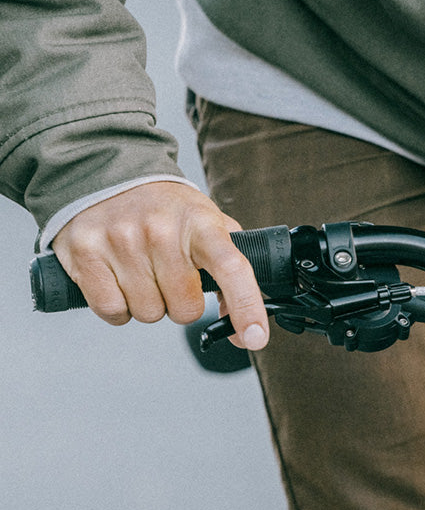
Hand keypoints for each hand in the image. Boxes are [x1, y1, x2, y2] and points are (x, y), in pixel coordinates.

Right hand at [52, 181, 268, 348]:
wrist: (107, 172)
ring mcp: (120, 241)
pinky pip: (113, 311)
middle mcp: (160, 230)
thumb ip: (232, 272)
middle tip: (170, 274)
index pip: (232, 268)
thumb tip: (242, 329)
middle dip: (181, 303)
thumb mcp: (208, 225)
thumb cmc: (166, 209)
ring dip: (149, 303)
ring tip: (142, 270)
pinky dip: (118, 307)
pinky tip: (119, 279)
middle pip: (185, 309)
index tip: (255, 338)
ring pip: (148, 313)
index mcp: (200, 223)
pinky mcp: (85, 253)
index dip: (247, 308)